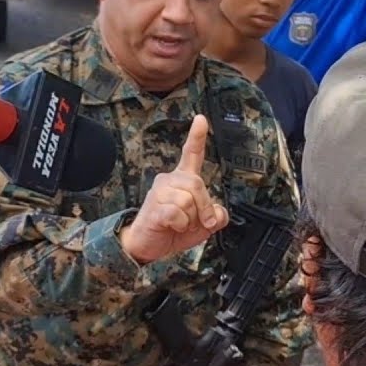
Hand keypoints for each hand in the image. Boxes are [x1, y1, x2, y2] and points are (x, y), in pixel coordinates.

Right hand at [119, 115, 229, 264]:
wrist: (148, 246)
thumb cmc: (173, 230)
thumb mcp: (203, 226)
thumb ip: (216, 217)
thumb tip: (218, 214)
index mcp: (182, 180)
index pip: (191, 154)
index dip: (197, 136)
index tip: (201, 119)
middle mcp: (170, 181)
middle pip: (197, 184)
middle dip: (205, 207)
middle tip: (204, 222)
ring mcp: (160, 193)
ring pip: (188, 201)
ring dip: (191, 220)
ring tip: (181, 225)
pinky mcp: (154, 207)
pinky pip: (177, 214)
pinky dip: (181, 226)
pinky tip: (172, 227)